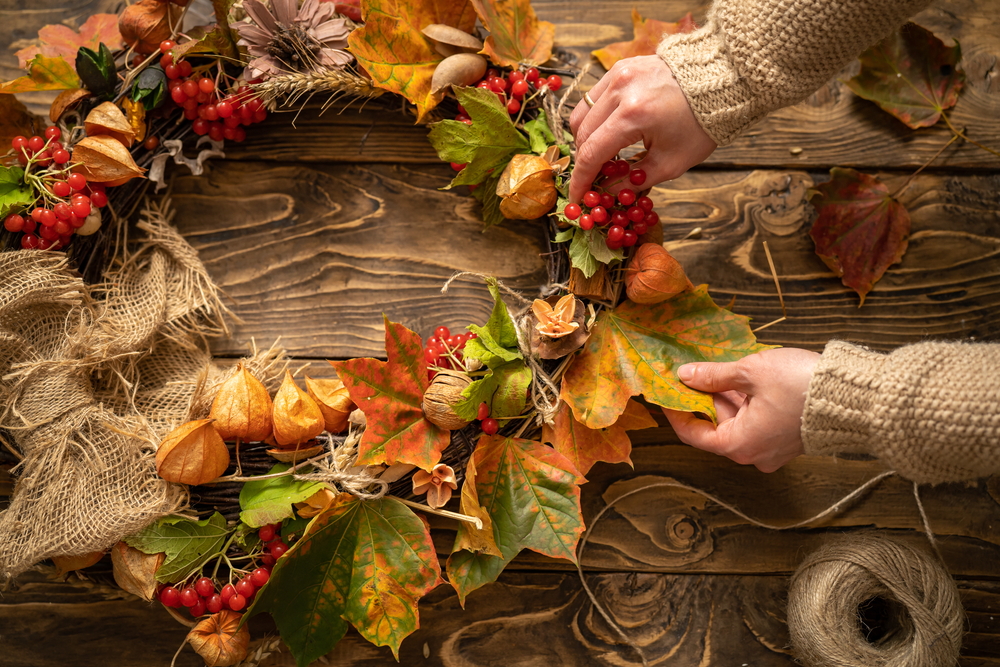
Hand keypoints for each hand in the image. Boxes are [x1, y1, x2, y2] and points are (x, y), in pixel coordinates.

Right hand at [568, 55, 716, 203]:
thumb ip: (633, 180)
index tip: (578, 198)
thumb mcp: (670, 163)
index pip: (591, 154)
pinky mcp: (620, 66)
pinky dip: (596, 118)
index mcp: (632, 115)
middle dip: (584, 160)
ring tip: (604, 155)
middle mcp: (619, 90)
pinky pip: (594, 97)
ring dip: (586, 139)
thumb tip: (606, 192)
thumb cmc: (700, 124)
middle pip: (581, 134)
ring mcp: (617, 74)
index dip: (580, 180)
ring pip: (582, 114)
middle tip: (595, 178)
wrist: (722, 81)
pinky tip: (611, 131)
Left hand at [662, 348, 820, 471]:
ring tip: (718, 369)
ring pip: (737, 422)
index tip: (666, 391)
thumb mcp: (750, 372)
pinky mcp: (787, 440)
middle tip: (690, 372)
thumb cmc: (802, 385)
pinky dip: (746, 402)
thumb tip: (686, 375)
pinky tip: (743, 378)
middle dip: (703, 398)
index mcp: (739, 445)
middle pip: (716, 426)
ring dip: (726, 397)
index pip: (693, 434)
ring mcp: (772, 449)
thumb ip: (713, 376)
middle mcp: (754, 454)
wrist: (856, 396)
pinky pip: (757, 422)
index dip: (676, 412)